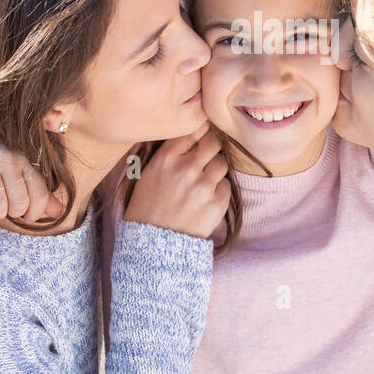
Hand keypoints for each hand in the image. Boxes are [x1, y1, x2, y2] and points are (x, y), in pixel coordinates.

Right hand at [0, 131, 64, 221]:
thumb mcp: (20, 173)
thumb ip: (40, 194)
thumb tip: (62, 213)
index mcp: (24, 162)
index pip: (40, 194)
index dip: (36, 213)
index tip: (27, 217)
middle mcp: (7, 160)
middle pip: (19, 202)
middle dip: (13, 213)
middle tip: (6, 208)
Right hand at [123, 123, 229, 239]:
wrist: (152, 243)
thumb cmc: (147, 206)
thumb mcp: (148, 172)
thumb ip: (170, 153)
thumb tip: (193, 133)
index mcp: (166, 158)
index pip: (193, 130)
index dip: (199, 131)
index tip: (201, 134)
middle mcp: (187, 168)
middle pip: (212, 142)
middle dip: (210, 148)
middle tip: (205, 157)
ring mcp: (203, 186)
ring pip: (221, 163)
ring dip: (214, 169)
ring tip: (202, 181)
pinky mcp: (216, 203)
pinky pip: (226, 185)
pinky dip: (218, 189)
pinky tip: (204, 198)